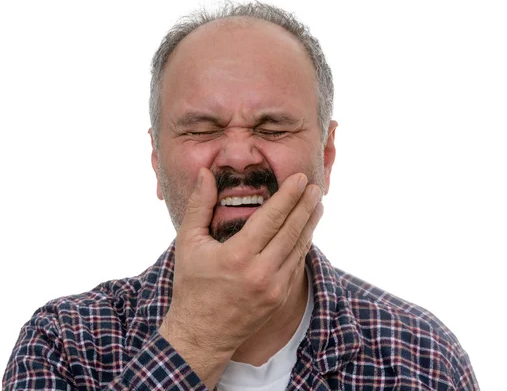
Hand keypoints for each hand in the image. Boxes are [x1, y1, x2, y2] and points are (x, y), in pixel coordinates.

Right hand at [158, 168, 322, 388]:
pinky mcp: (281, 297)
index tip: (301, 178)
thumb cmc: (192, 285)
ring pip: (299, 247)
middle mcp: (261, 272)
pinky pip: (297, 264)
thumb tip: (206, 173)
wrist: (202, 333)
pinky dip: (303, 244)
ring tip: (317, 204)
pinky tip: (306, 231)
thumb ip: (199, 205)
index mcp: (237, 256)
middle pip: (292, 230)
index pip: (272, 217)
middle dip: (306, 205)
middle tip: (316, 187)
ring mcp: (274, 287)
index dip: (289, 195)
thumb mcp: (188, 242)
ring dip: (310, 223)